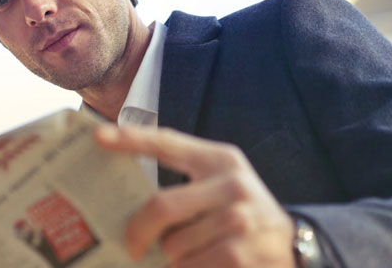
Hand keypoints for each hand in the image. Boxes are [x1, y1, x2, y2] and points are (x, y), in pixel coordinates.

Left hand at [94, 124, 295, 267]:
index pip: (167, 143)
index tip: (98, 137)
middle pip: (162, 206)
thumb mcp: (219, 185)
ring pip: (174, 246)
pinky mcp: (243, 255)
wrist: (293, 245)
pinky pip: (191, 267)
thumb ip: (184, 186)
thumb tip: (131, 206)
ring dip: (169, 259)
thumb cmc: (241, 212)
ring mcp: (240, 220)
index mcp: (219, 159)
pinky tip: (199, 266)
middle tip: (131, 246)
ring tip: (179, 258)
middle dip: (138, 231)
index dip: (130, 139)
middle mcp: (232, 184)